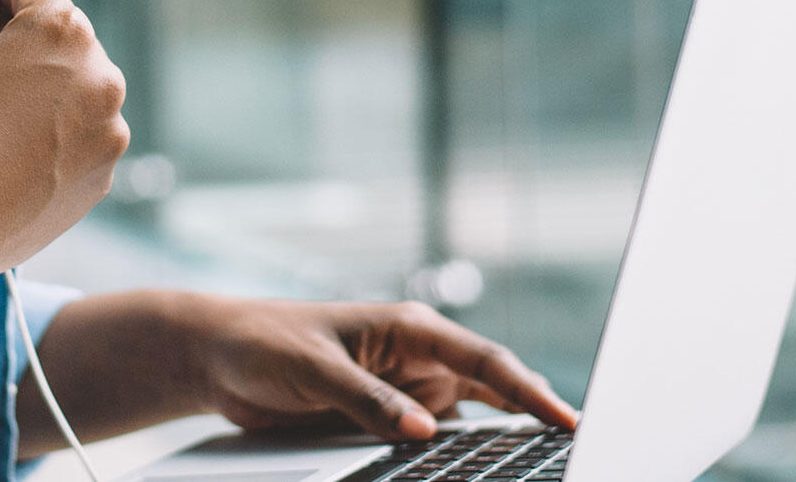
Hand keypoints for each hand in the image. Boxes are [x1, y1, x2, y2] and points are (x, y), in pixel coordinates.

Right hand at [0, 0, 128, 283]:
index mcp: (62, 33)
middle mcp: (101, 79)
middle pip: (66, 40)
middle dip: (28, 42)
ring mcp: (108, 135)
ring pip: (78, 92)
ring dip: (46, 90)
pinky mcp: (101, 180)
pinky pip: (81, 139)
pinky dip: (54, 135)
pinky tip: (7, 153)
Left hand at [174, 296, 579, 440]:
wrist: (216, 358)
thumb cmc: (261, 342)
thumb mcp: (312, 368)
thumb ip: (366, 398)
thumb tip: (422, 431)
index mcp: (407, 328)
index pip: (486, 359)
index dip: (532, 390)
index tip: (569, 420)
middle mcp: (417, 357)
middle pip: (494, 389)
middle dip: (536, 415)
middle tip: (579, 448)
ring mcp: (407, 389)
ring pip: (471, 420)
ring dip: (501, 441)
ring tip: (543, 465)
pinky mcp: (389, 417)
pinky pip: (435, 441)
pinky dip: (458, 458)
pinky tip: (477, 475)